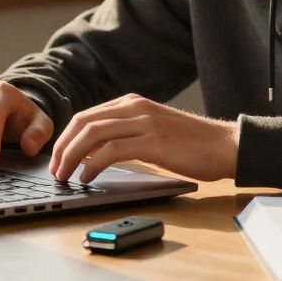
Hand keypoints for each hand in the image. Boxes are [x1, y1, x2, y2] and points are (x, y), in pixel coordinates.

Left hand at [48, 93, 237, 184]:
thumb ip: (127, 134)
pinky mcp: (153, 141)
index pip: (86, 116)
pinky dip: (92, 164)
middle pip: (83, 122)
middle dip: (63, 147)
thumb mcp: (154, 130)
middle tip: (54, 169)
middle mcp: (135, 107)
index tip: (57, 158)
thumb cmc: (193, 144)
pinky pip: (111, 150)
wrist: (226, 145)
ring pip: (92, 134)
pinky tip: (87, 177)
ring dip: (71, 157)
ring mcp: (144, 122)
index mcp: (133, 103)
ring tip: (64, 176)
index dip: (66, 138)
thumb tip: (94, 153)